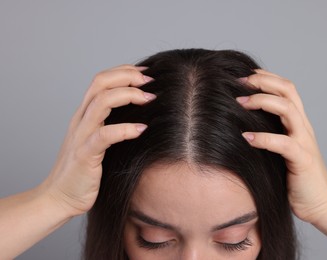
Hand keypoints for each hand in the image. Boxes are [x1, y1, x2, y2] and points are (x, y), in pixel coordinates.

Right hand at [41, 65, 155, 216]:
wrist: (59, 198)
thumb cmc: (83, 171)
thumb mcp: (97, 142)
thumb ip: (110, 126)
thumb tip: (139, 116)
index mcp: (84, 115)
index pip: (100, 81)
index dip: (122, 72)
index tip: (145, 73)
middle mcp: (81, 121)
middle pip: (100, 83)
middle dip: (127, 76)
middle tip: (149, 81)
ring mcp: (81, 136)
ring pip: (101, 102)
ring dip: (128, 95)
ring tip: (149, 98)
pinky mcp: (85, 155)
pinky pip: (104, 135)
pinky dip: (124, 129)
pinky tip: (141, 130)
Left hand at [237, 69, 326, 222]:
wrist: (320, 204)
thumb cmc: (296, 177)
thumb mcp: (282, 149)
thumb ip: (271, 133)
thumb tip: (242, 124)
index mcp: (298, 122)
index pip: (286, 89)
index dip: (267, 77)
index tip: (245, 75)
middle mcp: (303, 127)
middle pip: (288, 91)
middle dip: (263, 82)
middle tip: (239, 82)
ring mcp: (304, 142)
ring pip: (287, 110)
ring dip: (262, 102)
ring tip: (240, 103)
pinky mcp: (302, 160)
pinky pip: (283, 143)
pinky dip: (263, 138)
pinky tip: (246, 138)